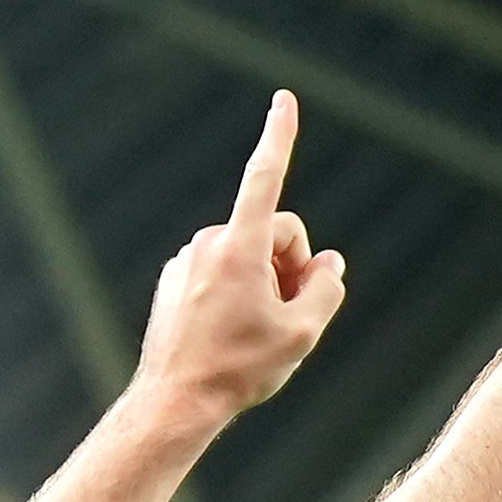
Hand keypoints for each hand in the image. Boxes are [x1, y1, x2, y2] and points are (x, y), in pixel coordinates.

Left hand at [131, 90, 348, 426]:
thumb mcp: (303, 333)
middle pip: (276, 233)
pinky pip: (222, 272)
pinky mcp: (175, 279)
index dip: (280, 136)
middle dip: (292, 264)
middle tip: (288, 314)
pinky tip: (228, 332)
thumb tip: (326, 264)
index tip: (284, 100)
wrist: (174, 401)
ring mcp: (188, 260)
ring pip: (248, 255)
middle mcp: (210, 243)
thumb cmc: (238, 369)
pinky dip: (236, 291)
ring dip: (264, 282)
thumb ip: (326, 288)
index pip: (265, 177)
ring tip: (253, 331)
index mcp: (240, 246)